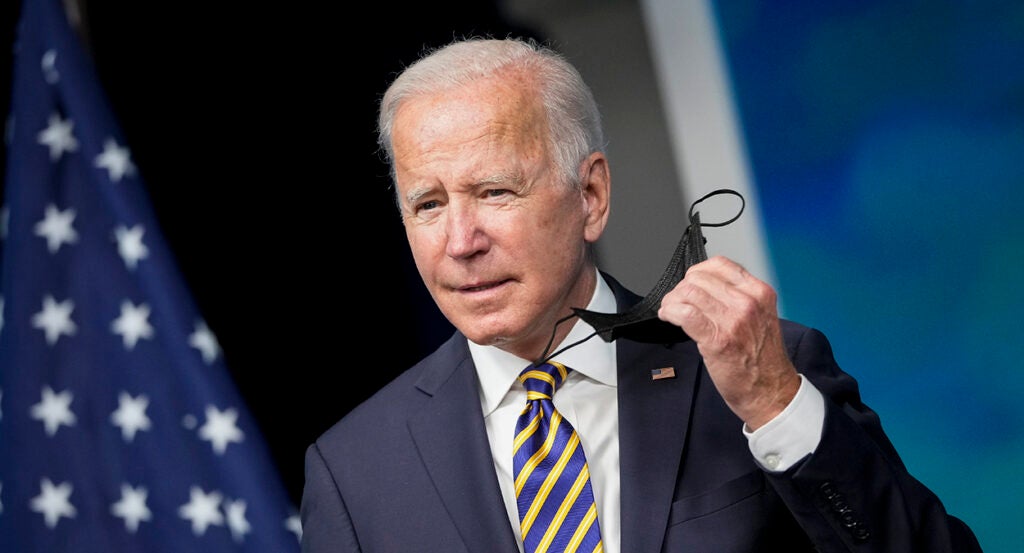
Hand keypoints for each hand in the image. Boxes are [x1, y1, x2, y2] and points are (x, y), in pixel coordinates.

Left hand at [657, 255, 800, 429]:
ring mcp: (733, 320)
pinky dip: (670, 312)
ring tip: (670, 310)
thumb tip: (704, 285)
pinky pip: (684, 314)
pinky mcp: (717, 339)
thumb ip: (738, 297)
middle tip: (677, 301)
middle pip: (699, 278)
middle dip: (681, 288)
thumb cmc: (762, 358)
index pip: (720, 264)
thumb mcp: (759, 316)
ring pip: (688, 293)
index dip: (697, 273)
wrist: (770, 391)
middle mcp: (748, 302)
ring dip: (672, 301)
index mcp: (759, 292)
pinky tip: (669, 317)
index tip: (690, 284)